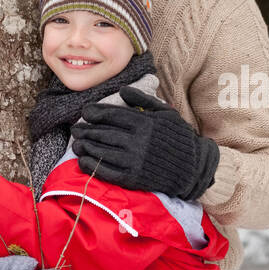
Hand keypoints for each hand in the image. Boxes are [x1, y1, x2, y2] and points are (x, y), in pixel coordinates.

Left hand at [70, 85, 219, 199]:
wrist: (193, 167)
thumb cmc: (178, 137)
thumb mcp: (165, 113)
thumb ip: (143, 100)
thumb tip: (122, 91)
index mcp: (144, 123)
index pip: (112, 115)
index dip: (95, 113)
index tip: (85, 112)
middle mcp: (138, 141)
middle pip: (103, 133)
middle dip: (85, 130)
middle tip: (75, 128)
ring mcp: (135, 161)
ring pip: (101, 151)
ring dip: (85, 147)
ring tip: (76, 144)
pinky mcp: (133, 178)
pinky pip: (107, 171)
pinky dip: (92, 166)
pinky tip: (84, 161)